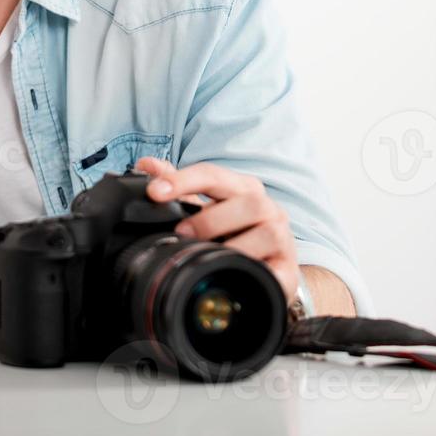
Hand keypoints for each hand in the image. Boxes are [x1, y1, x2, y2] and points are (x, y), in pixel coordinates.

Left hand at [133, 157, 299, 300]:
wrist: (266, 270)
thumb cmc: (233, 235)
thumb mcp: (203, 210)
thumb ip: (176, 187)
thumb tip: (147, 164)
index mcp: (243, 188)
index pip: (212, 175)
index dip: (182, 180)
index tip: (154, 191)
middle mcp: (267, 208)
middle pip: (247, 199)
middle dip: (209, 216)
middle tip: (181, 231)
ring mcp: (282, 237)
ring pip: (267, 229)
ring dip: (233, 241)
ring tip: (205, 252)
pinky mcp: (288, 269)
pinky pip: (275, 267)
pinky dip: (254, 267)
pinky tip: (233, 271)